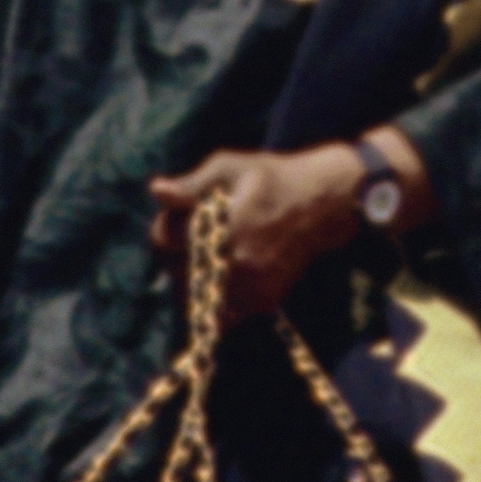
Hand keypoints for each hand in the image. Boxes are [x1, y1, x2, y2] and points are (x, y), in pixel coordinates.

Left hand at [149, 134, 415, 325]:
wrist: (322, 205)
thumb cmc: (272, 178)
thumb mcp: (232, 168)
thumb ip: (193, 183)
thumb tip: (157, 190)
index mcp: (224, 225)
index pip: (165, 238)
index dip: (166, 225)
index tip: (181, 215)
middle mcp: (236, 261)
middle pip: (175, 270)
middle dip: (176, 252)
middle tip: (198, 234)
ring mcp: (250, 286)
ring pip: (194, 295)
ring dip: (193, 277)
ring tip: (213, 252)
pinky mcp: (262, 301)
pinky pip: (221, 313)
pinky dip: (216, 298)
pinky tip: (227, 273)